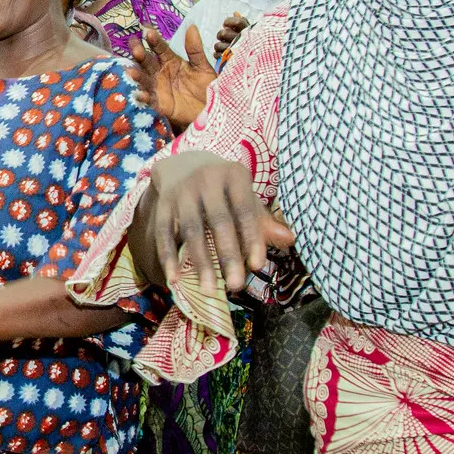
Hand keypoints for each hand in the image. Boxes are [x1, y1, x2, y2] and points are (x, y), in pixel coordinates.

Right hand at [132, 25, 215, 131]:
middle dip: (140, 54)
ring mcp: (159, 89)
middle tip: (135, 46)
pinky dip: (143, 97)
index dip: (154, 40)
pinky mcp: (161, 105)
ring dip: (137, 75)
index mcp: (171, 62)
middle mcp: (161, 73)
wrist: (212, 110)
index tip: (146, 30)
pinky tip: (138, 94)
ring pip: (145, 80)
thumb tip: (191, 26)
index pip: (160, 48)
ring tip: (131, 71)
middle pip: (148, 62)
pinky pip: (150, 101)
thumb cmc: (207, 87)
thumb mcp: (202, 67)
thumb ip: (195, 49)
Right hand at [146, 150, 293, 294]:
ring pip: (191, 229)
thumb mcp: (243, 195)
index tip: (257, 267)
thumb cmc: (223, 188)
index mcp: (233, 175)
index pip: (245, 209)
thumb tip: (290, 240)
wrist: (183, 164)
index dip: (252, 238)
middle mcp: (206, 179)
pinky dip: (168, 257)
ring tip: (208, 289)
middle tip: (235, 286)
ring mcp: (182, 191)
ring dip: (200, 261)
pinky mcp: (163, 203)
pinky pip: (164, 232)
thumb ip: (262, 220)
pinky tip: (174, 279)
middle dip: (227, 255)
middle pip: (218, 221)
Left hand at [213, 12, 249, 61]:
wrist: (255, 67)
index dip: (229, 21)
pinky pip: (218, 55)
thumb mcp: (250, 34)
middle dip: (221, 34)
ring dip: (218, 46)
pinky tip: (221, 54)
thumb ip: (243, 23)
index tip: (225, 24)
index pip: (238, 22)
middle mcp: (243, 42)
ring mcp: (237, 53)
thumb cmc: (252, 48)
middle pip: (224, 33)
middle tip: (222, 37)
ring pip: (219, 45)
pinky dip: (217, 55)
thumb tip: (235, 13)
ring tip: (222, 47)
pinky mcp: (231, 62)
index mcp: (249, 34)